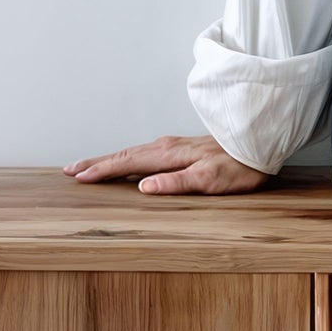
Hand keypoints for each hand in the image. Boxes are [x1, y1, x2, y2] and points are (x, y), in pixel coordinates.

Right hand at [63, 133, 273, 193]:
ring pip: (132, 152)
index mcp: (168, 155)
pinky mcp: (181, 148)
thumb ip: (176, 183)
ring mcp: (173, 145)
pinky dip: (126, 157)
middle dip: (96, 162)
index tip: (79, 177)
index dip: (101, 171)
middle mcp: (166, 146)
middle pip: (124, 154)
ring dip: (109, 159)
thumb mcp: (210, 180)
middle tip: (71, 170)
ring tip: (90, 166)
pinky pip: (144, 152)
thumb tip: (143, 187)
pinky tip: (127, 162)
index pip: (127, 163)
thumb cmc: (239, 166)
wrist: (260, 143)